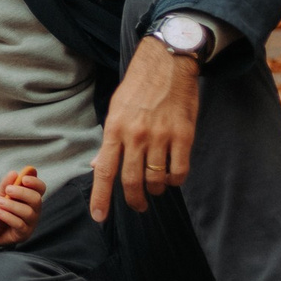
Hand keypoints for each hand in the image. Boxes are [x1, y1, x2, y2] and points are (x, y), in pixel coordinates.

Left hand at [0, 166, 43, 245]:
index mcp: (31, 196)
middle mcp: (35, 209)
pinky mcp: (24, 233)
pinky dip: (8, 216)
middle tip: (8, 190)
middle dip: (22, 193)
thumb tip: (14, 173)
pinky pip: (20, 224)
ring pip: (28, 212)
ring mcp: (31, 222)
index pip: (40, 188)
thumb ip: (6, 183)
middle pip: (36, 199)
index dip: (35, 182)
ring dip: (12, 205)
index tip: (23, 179)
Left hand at [91, 36, 201, 220]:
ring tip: (157, 187)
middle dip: (134, 200)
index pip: (104, 171)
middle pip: (132, 181)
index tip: (99, 217)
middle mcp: (136, 135)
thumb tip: (97, 166)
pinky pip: (179, 170)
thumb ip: (109, 141)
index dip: (101, 198)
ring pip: (156, 179)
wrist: (168, 63)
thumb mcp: (115, 109)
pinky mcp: (183, 135)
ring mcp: (160, 136)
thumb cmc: (139, 87)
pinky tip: (173, 176)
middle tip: (138, 206)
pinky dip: (175, 180)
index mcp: (115, 129)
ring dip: (156, 189)